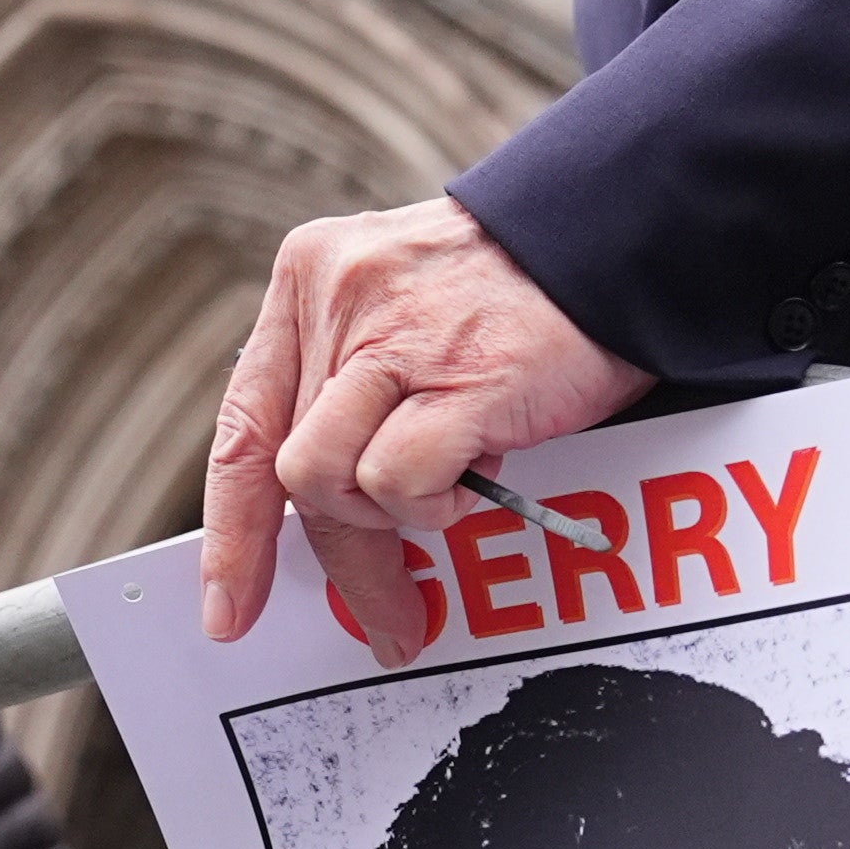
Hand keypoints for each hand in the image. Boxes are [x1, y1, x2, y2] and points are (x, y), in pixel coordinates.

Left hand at [200, 197, 646, 663]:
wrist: (619, 233)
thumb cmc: (522, 291)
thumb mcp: (404, 312)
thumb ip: (352, 388)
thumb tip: (329, 508)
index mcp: (311, 277)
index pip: (242, 422)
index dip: (234, 527)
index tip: (230, 600)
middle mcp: (336, 297)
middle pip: (286, 470)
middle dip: (336, 560)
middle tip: (385, 615)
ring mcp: (394, 335)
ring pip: (324, 479)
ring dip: (388, 519)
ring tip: (450, 500)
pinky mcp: (457, 376)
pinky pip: (398, 480)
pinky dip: (435, 503)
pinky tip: (479, 478)